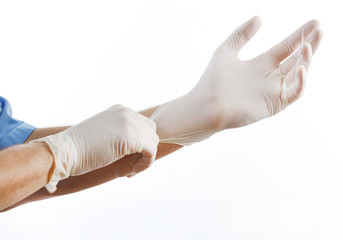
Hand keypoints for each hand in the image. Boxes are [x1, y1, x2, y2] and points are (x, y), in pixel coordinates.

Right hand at [34, 104, 158, 191]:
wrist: (64, 152)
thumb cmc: (80, 149)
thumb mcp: (104, 135)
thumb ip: (121, 135)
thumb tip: (139, 147)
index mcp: (120, 110)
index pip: (143, 126)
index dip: (139, 145)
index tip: (125, 160)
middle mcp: (127, 112)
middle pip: (151, 132)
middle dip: (143, 151)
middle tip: (126, 166)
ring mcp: (130, 123)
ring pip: (152, 143)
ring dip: (142, 160)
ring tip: (124, 170)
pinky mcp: (132, 137)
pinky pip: (151, 153)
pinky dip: (143, 166)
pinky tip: (126, 173)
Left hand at [194, 16, 321, 127]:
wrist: (206, 104)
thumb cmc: (212, 80)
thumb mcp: (226, 50)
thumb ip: (241, 34)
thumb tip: (259, 17)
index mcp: (262, 64)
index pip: (287, 47)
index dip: (300, 35)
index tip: (314, 22)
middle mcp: (271, 77)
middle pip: (297, 59)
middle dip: (310, 44)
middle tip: (319, 30)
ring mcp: (273, 91)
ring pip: (299, 75)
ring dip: (306, 61)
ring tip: (307, 46)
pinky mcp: (274, 104)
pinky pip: (294, 93)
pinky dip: (300, 82)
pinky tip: (300, 68)